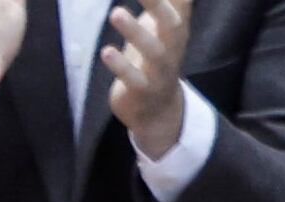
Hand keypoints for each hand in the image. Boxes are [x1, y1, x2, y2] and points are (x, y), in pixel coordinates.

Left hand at [106, 0, 192, 159]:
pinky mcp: (142, 91)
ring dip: (134, 31)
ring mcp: (159, 71)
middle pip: (171, 24)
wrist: (157, 109)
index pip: (177, 7)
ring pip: (152, 51)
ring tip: (116, 13)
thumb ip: (173, 4)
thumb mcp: (164, 28)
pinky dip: (120, 66)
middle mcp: (172, 48)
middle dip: (156, 4)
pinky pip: (133, 79)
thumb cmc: (156, 58)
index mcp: (177, 30)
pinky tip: (106, 51)